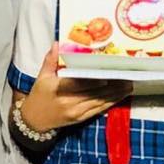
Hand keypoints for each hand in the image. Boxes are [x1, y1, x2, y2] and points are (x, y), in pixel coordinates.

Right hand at [17, 48, 132, 133]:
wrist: (34, 121)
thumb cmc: (39, 96)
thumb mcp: (42, 77)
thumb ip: (50, 60)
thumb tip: (57, 43)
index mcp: (58, 90)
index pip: (79, 84)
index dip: (94, 81)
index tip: (107, 74)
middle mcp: (69, 102)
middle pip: (94, 93)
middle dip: (112, 85)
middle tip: (127, 76)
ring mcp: (76, 112)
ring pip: (100, 102)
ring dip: (116, 94)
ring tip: (129, 85)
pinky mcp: (81, 119)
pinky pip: (99, 110)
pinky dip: (111, 103)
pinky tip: (121, 96)